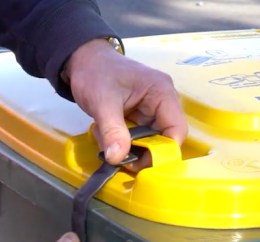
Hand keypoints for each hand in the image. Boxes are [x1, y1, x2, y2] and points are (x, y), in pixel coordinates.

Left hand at [63, 38, 188, 170]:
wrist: (83, 60)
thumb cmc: (96, 72)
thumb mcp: (102, 102)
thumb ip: (112, 131)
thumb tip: (117, 158)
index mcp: (162, 93)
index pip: (176, 130)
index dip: (163, 151)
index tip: (139, 163)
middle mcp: (162, 102)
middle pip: (163, 139)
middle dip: (140, 151)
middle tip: (117, 158)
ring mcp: (150, 110)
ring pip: (147, 141)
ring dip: (126, 147)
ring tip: (104, 138)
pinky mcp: (138, 116)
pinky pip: (135, 137)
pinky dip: (119, 141)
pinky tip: (103, 132)